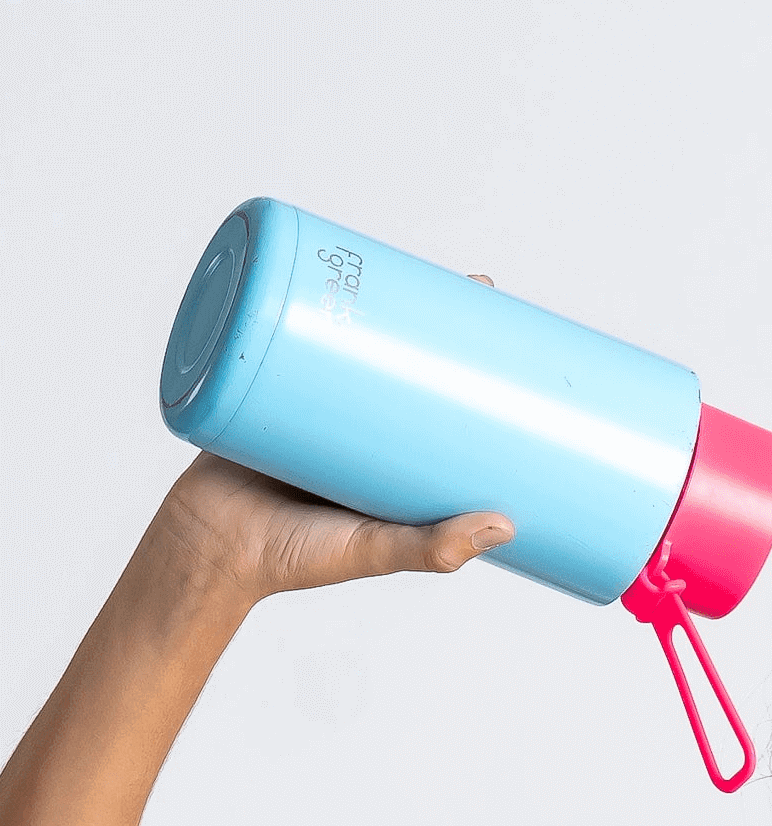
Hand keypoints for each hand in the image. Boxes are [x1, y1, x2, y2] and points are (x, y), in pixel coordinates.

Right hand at [147, 269, 511, 603]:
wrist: (203, 549)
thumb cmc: (290, 560)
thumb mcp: (372, 551)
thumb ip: (430, 549)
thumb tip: (506, 527)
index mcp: (388, 459)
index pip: (444, 400)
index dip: (475, 368)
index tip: (515, 337)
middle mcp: (355, 422)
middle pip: (404, 354)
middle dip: (438, 317)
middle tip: (477, 287)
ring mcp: (310, 398)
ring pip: (354, 335)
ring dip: (382, 297)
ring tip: (418, 266)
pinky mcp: (263, 380)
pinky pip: (289, 329)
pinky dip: (309, 299)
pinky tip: (336, 266)